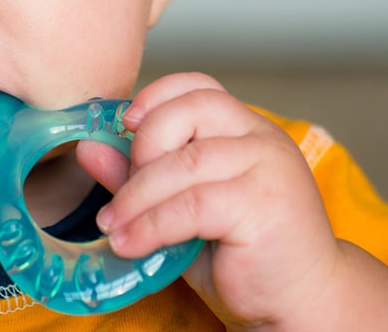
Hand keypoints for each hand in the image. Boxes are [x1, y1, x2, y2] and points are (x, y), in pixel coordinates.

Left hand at [80, 73, 339, 328]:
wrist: (299, 301)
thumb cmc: (243, 254)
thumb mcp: (181, 208)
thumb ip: (140, 175)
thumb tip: (88, 147)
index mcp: (246, 129)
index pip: (199, 86)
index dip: (156, 96)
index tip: (122, 124)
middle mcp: (262, 138)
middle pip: (189, 111)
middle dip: (142, 148)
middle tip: (121, 193)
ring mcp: (268, 168)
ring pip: (184, 163)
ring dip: (136, 196)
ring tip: (113, 226)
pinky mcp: (263, 205)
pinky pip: (191, 205)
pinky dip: (151, 224)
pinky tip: (131, 243)